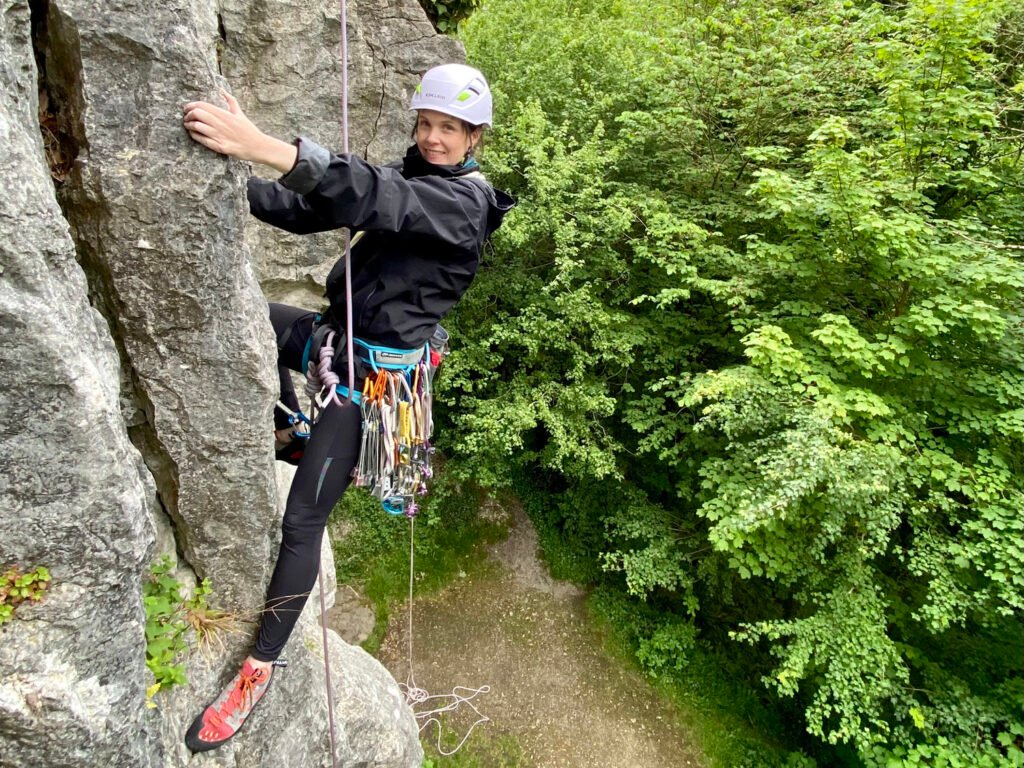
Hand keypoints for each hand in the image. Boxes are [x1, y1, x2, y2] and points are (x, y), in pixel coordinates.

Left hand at [182, 90, 296, 171]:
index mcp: (225, 114)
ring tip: (188, 126)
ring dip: (189, 125)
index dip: (191, 105)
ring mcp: (220, 135)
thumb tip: (221, 90)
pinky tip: (193, 134)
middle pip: (197, 114)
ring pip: (197, 126)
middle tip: (186, 117)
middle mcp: (221, 123)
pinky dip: (195, 136)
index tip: (187, 108)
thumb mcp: (240, 113)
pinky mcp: (220, 147)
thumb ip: (230, 101)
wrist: (258, 146)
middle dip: (188, 115)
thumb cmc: (248, 130)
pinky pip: (202, 140)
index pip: (202, 105)